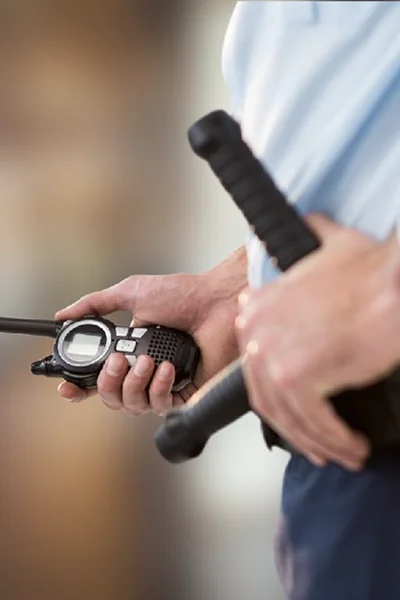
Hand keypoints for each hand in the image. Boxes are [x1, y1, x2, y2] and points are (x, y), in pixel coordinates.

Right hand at [56, 248, 246, 414]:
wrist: (217, 302)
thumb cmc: (182, 295)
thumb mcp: (130, 292)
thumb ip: (95, 304)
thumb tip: (63, 315)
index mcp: (130, 349)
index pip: (98, 377)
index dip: (80, 386)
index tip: (68, 387)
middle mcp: (144, 370)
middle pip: (111, 397)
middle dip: (107, 382)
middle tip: (118, 361)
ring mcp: (164, 383)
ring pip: (132, 406)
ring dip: (133, 384)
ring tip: (147, 360)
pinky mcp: (186, 393)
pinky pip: (160, 407)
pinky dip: (159, 388)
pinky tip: (167, 369)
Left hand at [236, 214, 399, 469]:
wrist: (394, 285)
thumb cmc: (370, 271)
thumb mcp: (329, 247)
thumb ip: (311, 241)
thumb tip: (312, 223)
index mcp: (258, 307)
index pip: (256, 368)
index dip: (280, 398)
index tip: (301, 414)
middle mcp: (255, 331)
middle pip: (268, 397)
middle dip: (299, 428)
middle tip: (323, 444)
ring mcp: (271, 354)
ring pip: (290, 416)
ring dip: (320, 442)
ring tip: (344, 453)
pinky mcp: (295, 376)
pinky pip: (312, 423)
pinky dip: (333, 441)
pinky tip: (352, 447)